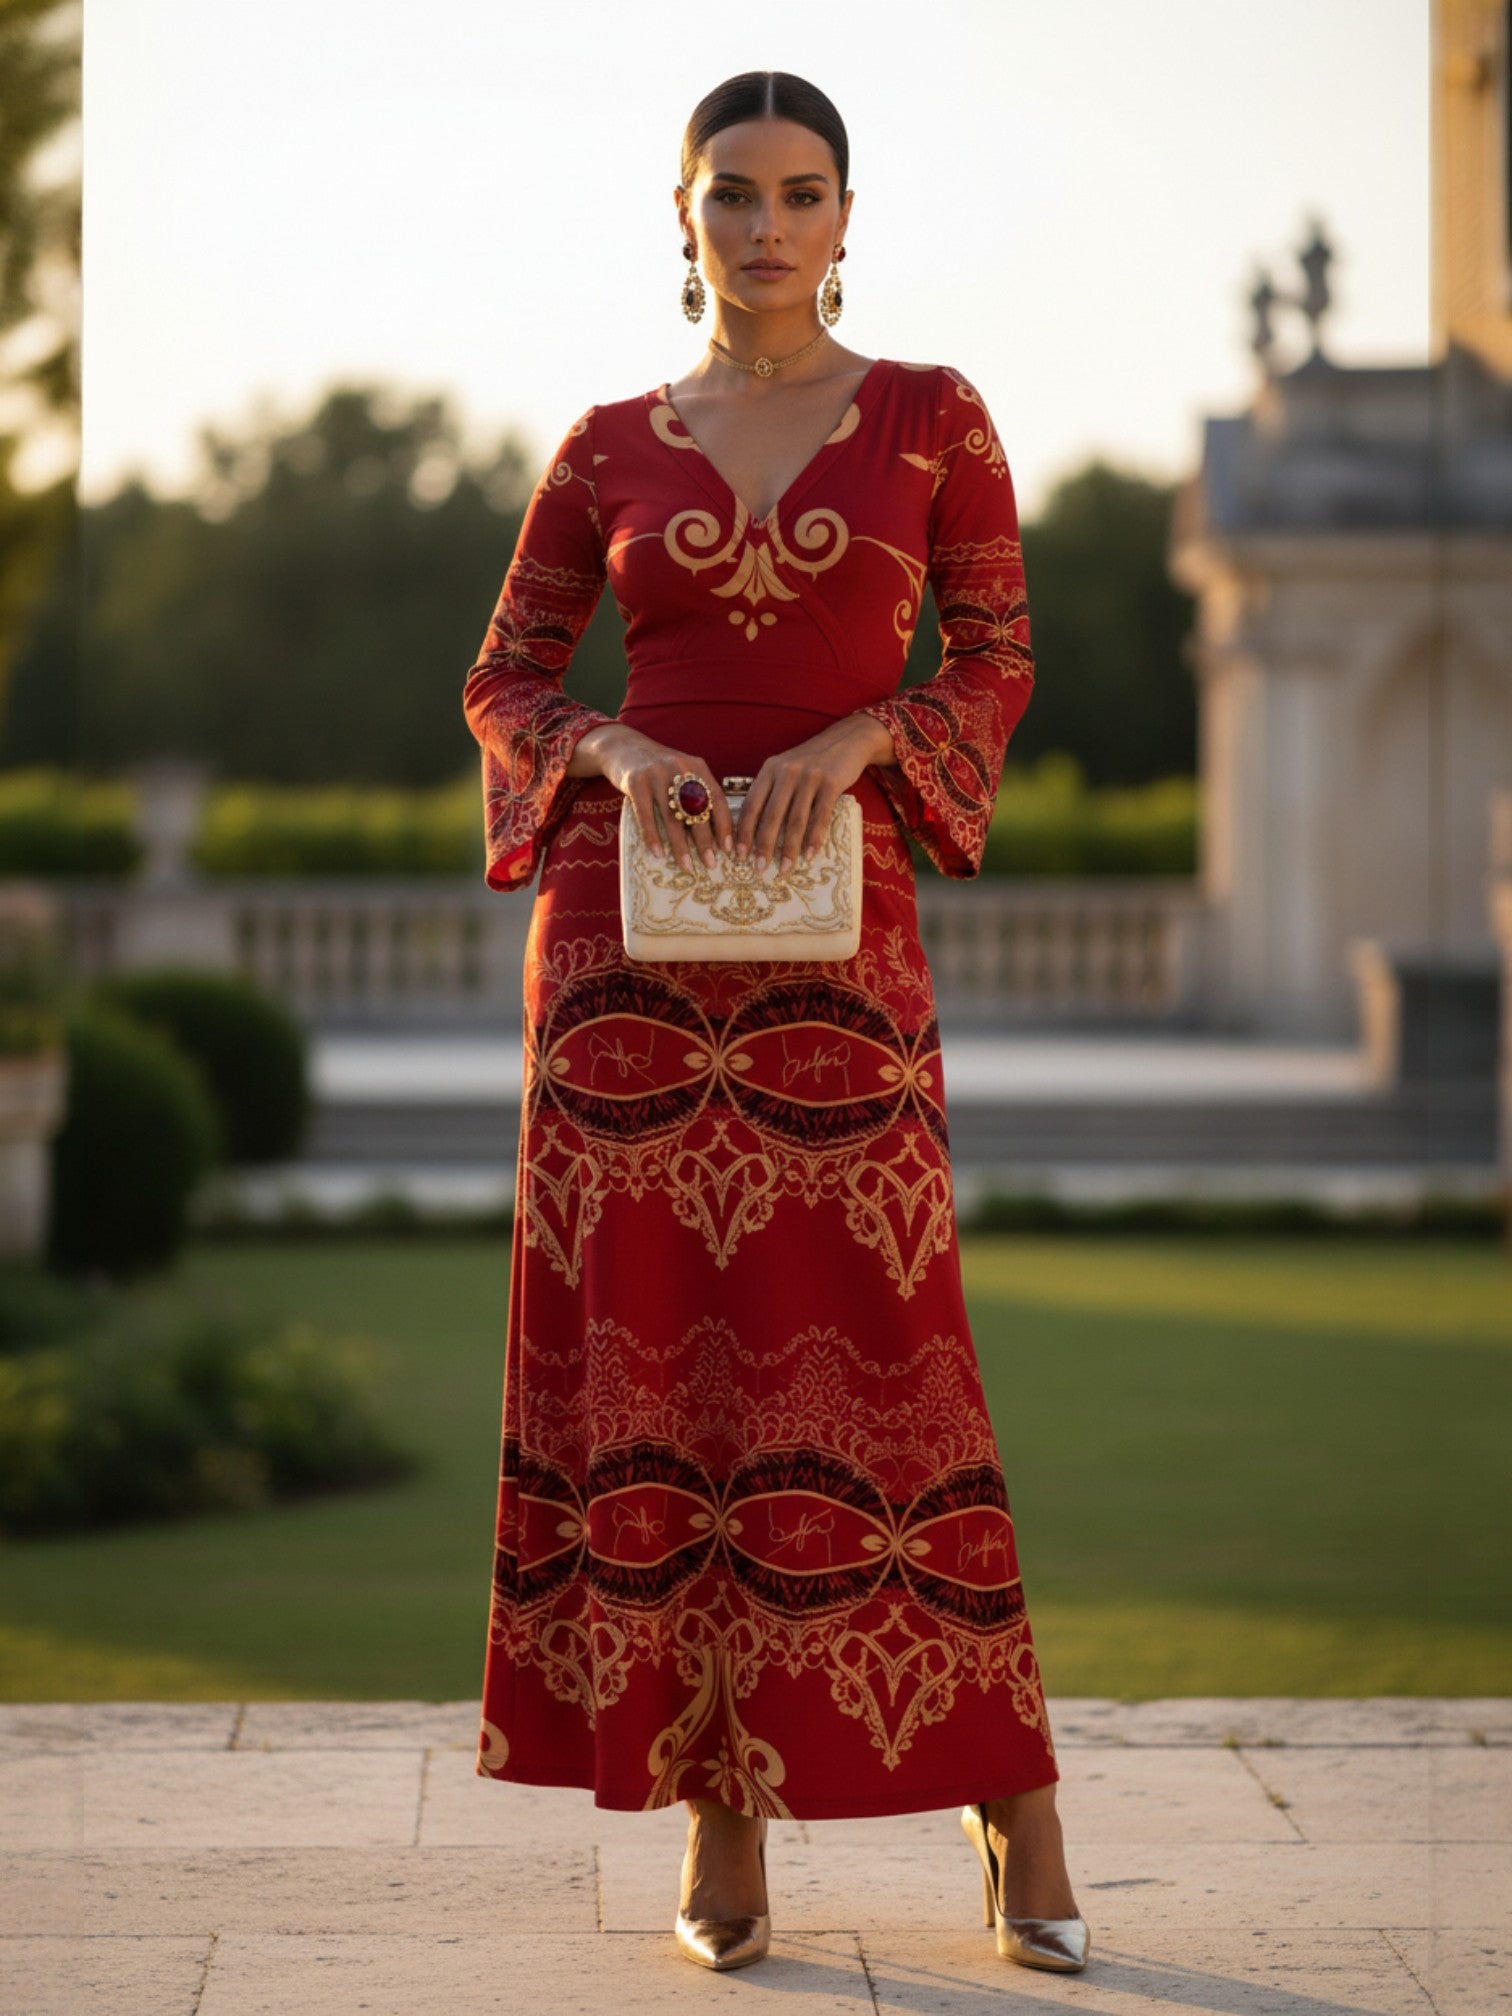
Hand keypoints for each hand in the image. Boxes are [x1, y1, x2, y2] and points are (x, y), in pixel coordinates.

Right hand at [570, 723, 730, 872]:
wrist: (622, 747)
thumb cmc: (657, 769)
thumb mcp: (681, 772)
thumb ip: (697, 792)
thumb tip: (713, 832)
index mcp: (697, 767)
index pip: (717, 798)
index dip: (724, 824)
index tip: (728, 848)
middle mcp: (680, 768)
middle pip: (697, 810)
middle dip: (705, 841)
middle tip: (711, 863)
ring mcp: (657, 775)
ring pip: (673, 817)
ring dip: (681, 846)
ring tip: (688, 866)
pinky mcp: (636, 782)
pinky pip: (646, 815)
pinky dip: (653, 837)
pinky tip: (658, 854)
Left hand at [733, 714, 893, 873]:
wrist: (847, 740)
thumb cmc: (812, 762)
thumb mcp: (786, 768)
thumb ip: (771, 791)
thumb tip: (755, 829)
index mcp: (770, 769)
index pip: (751, 804)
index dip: (744, 832)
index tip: (739, 854)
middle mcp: (787, 772)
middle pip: (771, 815)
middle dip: (764, 845)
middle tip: (759, 868)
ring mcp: (810, 777)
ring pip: (795, 820)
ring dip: (789, 849)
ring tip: (784, 868)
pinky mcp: (831, 783)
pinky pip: (820, 816)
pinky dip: (814, 839)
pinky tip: (809, 856)